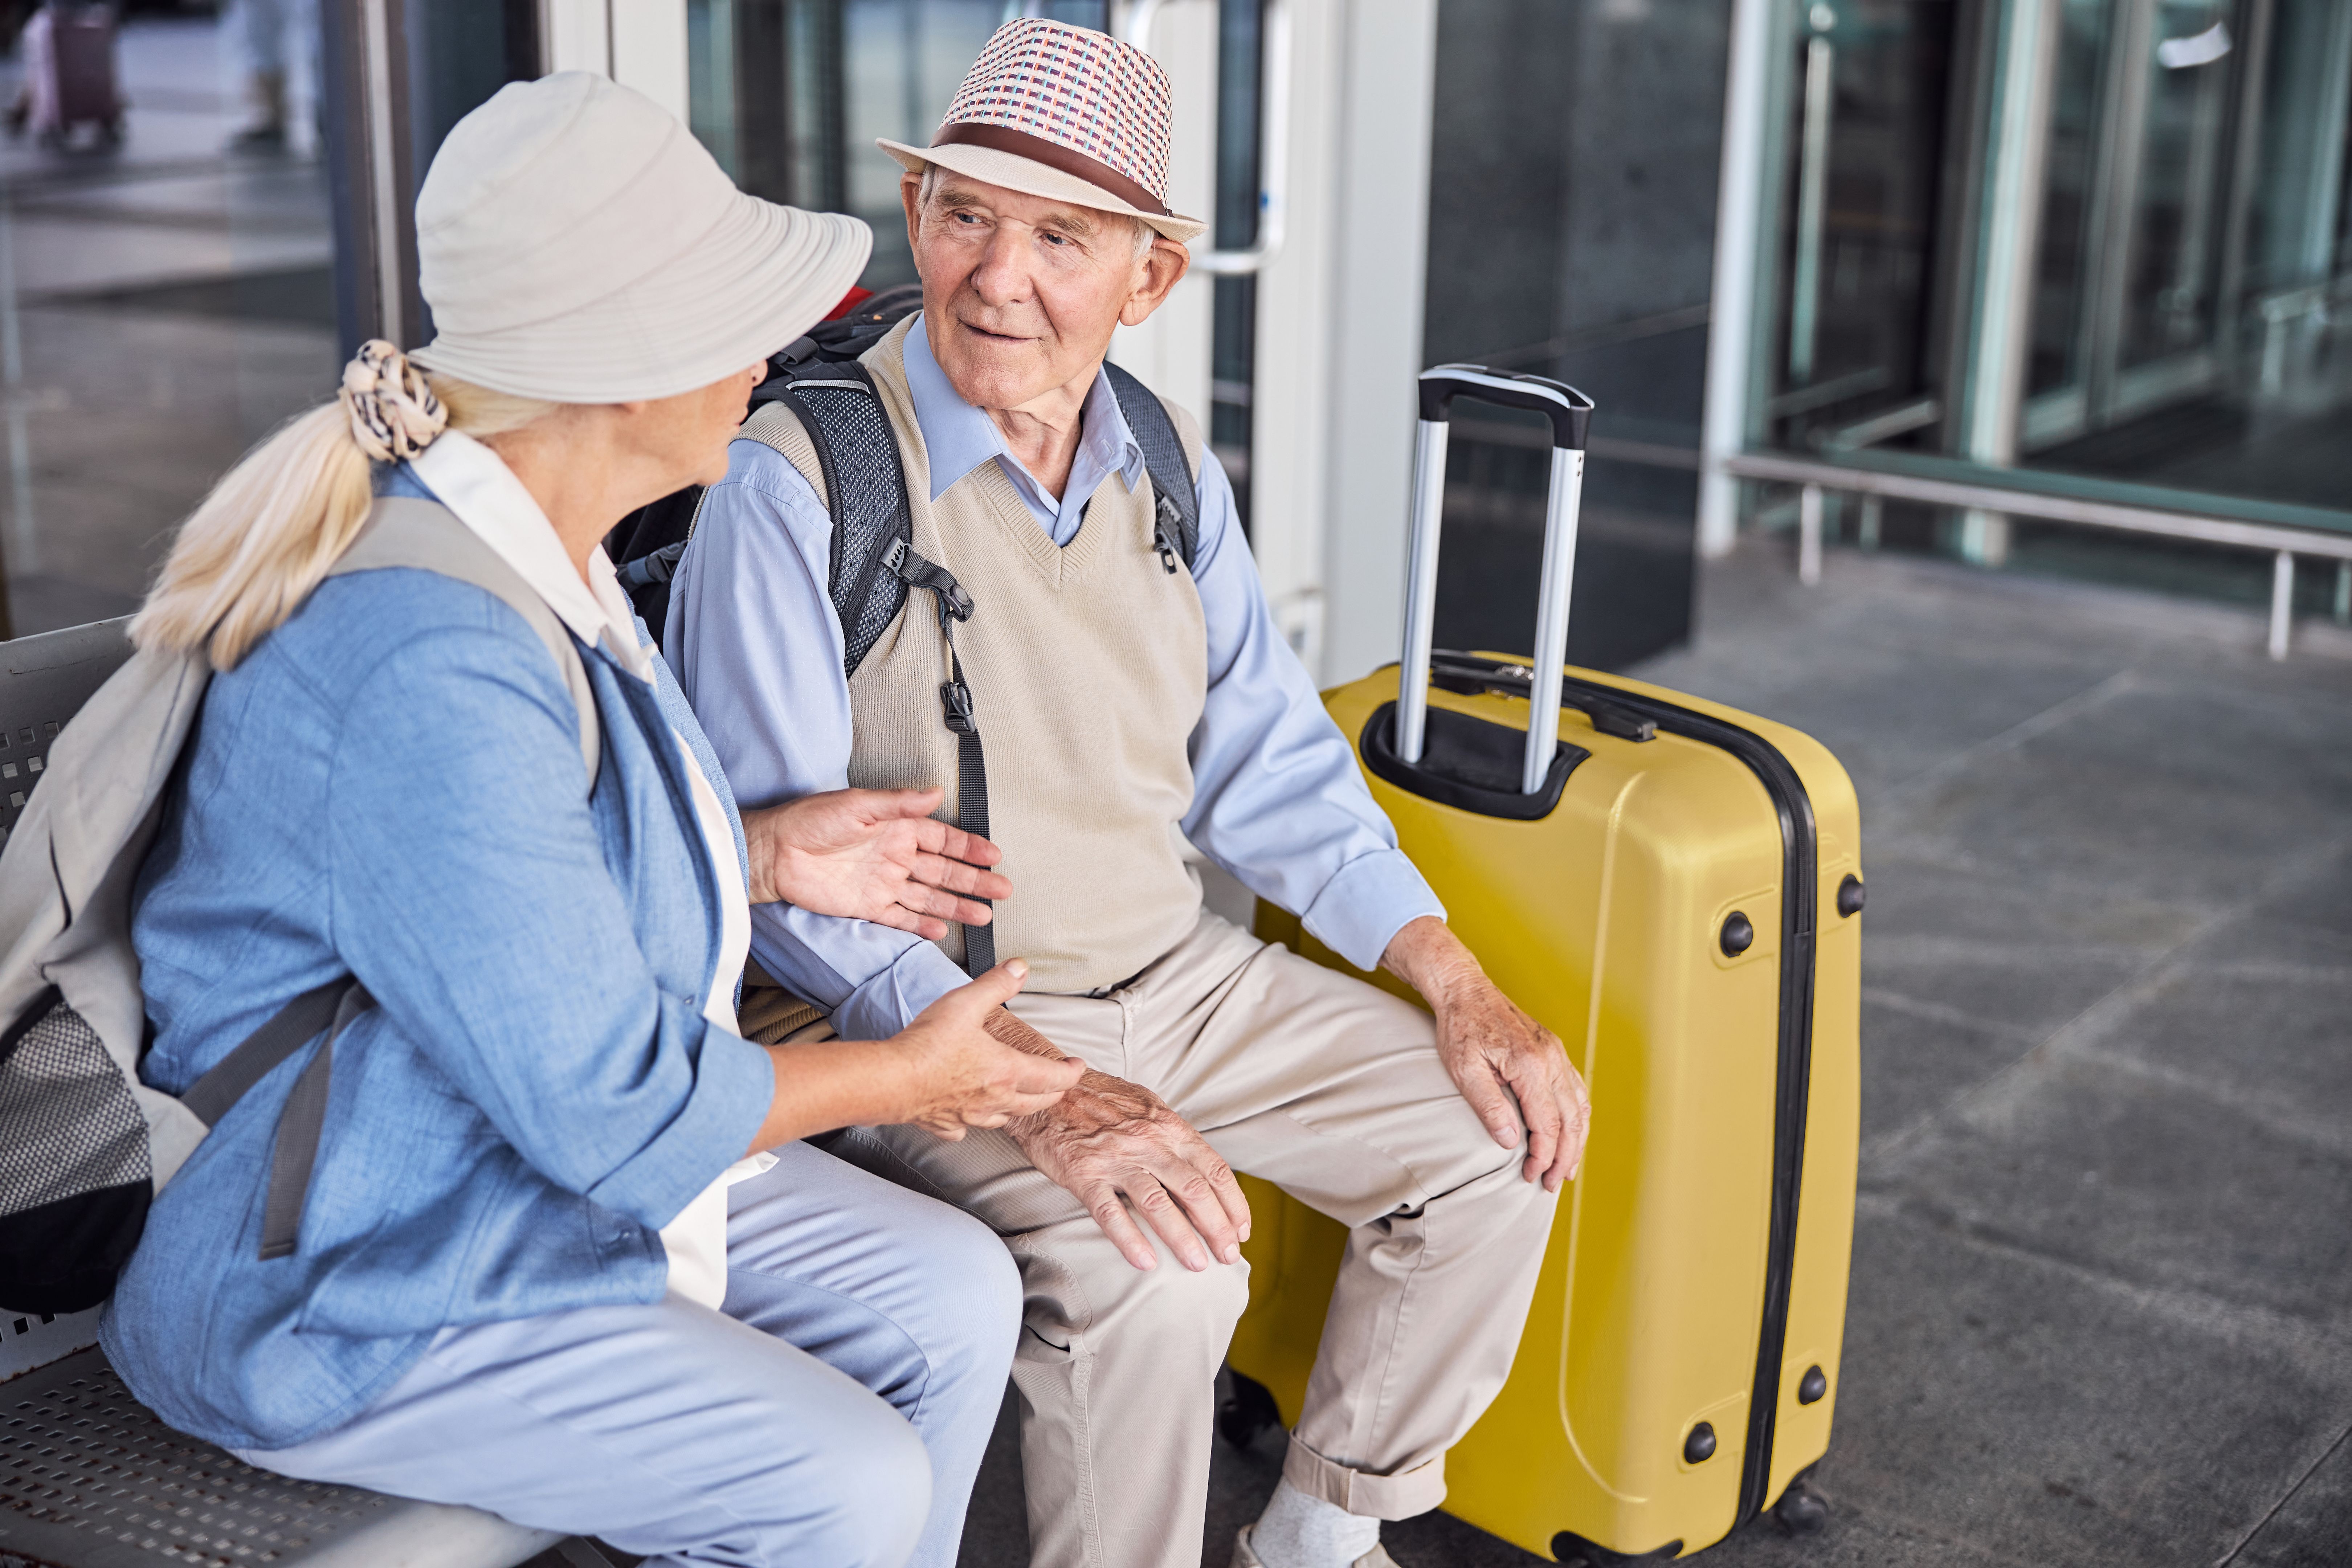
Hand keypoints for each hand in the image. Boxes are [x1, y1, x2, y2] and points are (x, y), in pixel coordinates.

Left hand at [741, 786, 1011, 937]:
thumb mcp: (857, 805)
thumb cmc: (810, 820)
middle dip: (974, 881)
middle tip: (1002, 890)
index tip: (994, 857)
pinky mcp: (865, 906)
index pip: (942, 839)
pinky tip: (942, 929)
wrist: (773, 852)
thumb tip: (934, 792)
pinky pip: (900, 917)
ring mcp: (882, 883)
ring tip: (983, 915)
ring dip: (955, 905)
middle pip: (943, 871)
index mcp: (896, 828)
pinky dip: (920, 924)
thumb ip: (898, 803)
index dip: (969, 848)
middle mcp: (894, 856)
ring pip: (928, 896)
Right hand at [886, 961, 1083, 1139]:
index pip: (1052, 1077)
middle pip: (1036, 1103)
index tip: (1077, 1066)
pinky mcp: (945, 1125)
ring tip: (1020, 1100)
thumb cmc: (928, 1045)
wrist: (892, 1080)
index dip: (1070, 1072)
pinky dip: (972, 1123)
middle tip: (1059, 1086)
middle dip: (1053, 1093)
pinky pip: (966, 1129)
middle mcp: (994, 1098)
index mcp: (1006, 1070)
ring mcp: (970, 1116)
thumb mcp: (966, 1003)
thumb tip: (1020, 968)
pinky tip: (967, 1116)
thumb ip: (996, 985)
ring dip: (1018, 1109)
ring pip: (1005, 1118)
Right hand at [989, 1009, 1250, 1271]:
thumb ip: (1174, 1138)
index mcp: (1168, 1126)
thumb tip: (1203, 1172)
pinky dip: (1130, 1240)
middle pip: (1194, 1189)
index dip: (1233, 1203)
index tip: (1241, 1230)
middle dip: (1217, 1227)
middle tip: (1228, 1256)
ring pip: (1158, 1204)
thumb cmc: (1101, 1101)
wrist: (1048, 1090)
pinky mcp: (1083, 1173)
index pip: (1214, 1168)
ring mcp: (1115, 1157)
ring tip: (1198, 1264)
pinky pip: (1110, 1212)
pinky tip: (1146, 1262)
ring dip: (1182, 1238)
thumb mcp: (1148, 1108)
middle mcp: (1147, 1140)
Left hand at [1382, 916, 1589, 1191]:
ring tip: (1567, 1168)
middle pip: (1571, 1120)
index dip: (1542, 1156)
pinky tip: (1571, 1132)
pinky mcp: (1554, 1050)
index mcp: (1529, 1065)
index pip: (1546, 1124)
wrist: (1465, 990)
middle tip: (1551, 1183)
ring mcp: (1556, 1053)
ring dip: (1577, 1140)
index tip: (1530, 1177)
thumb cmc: (1460, 1028)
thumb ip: (1490, 1106)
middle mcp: (1551, 1059)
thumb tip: (1512, 1142)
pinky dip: (1578, 1116)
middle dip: (1565, 1157)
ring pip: (1580, 1105)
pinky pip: (1576, 1089)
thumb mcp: (1464, 1070)